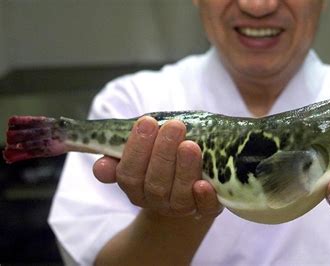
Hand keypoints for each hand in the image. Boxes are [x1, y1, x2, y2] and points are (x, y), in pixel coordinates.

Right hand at [92, 116, 221, 218]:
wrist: (194, 183)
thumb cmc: (165, 158)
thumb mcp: (142, 152)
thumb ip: (120, 154)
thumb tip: (100, 166)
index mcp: (136, 186)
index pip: (129, 173)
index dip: (136, 149)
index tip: (148, 122)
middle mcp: (156, 200)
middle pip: (154, 184)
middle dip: (163, 153)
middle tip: (174, 126)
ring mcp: (182, 208)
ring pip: (179, 195)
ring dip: (184, 169)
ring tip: (190, 146)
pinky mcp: (206, 209)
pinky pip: (205, 208)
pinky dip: (204, 197)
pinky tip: (204, 183)